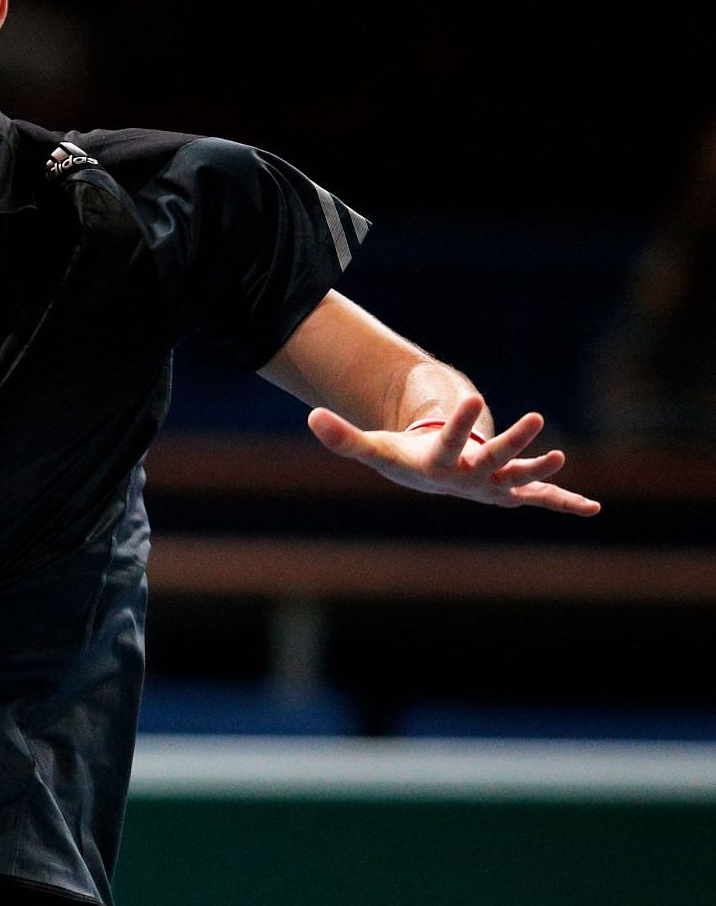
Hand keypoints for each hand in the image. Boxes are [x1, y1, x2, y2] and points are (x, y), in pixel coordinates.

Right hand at [307, 394, 600, 515]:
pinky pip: (541, 498)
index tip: (470, 396)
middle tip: (534, 419)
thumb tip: (311, 416)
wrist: (429, 478)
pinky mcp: (511, 486)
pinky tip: (593, 510)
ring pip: (520, 478)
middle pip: (493, 461)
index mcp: (438, 466)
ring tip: (560, 457)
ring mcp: (493, 485)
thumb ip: (344, 438)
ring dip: (541, 471)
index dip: (460, 422)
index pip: (450, 442)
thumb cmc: (403, 457)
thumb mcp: (374, 447)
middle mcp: (468, 479)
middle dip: (514, 444)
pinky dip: (565, 502)